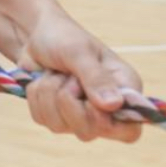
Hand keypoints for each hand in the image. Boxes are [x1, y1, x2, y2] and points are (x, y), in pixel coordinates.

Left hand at [17, 15, 142, 142]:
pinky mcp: (56, 116)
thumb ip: (96, 78)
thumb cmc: (64, 38)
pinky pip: (41, 118)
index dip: (105, 121)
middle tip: (67, 76)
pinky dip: (36, 96)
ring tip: (54, 73)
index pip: (129, 131)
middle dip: (67, 99)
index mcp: (125, 92)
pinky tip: (42, 80)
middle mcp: (106, 110)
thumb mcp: (79, 52)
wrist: (35, 35)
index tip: (88, 99)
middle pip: (88, 131)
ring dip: (48, 94)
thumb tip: (114, 105)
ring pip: (59, 125)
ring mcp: (80, 116)